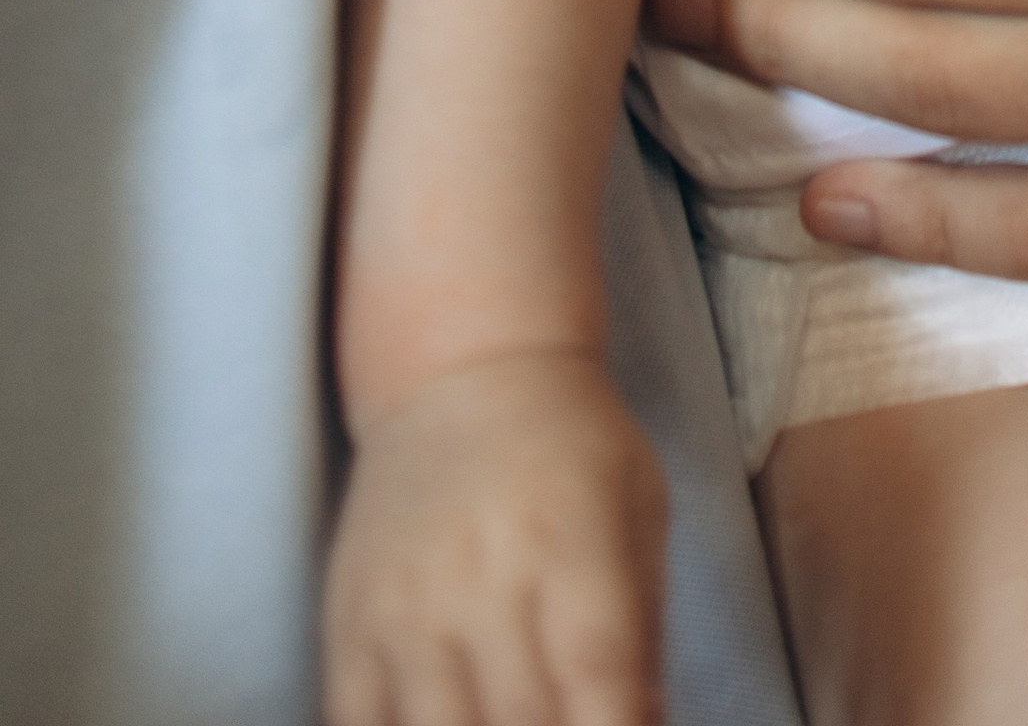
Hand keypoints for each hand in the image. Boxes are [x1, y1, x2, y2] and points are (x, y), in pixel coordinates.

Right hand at [323, 349, 664, 725]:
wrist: (460, 371)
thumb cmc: (573, 444)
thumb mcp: (638, 504)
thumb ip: (644, 628)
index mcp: (571, 544)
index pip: (597, 672)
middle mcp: (484, 580)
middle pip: (522, 722)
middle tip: (573, 725)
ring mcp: (407, 610)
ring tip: (506, 725)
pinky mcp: (349, 628)